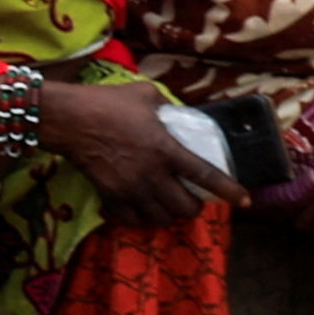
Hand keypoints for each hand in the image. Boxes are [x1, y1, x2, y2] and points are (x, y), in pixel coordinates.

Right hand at [40, 72, 221, 227]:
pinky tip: (141, 210)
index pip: (206, 175)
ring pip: (161, 219)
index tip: (245, 200)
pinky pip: (132, 220)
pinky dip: (140, 219)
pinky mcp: (110, 196)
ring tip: (168, 207)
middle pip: (185, 208)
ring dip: (169, 216)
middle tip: (193, 199)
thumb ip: (165, 106)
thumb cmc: (107, 102)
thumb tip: (175, 112)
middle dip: (194, 208)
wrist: (68, 119)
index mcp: (166, 149)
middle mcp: (152, 174)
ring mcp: (130, 189)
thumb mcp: (145, 94)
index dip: (229, 190)